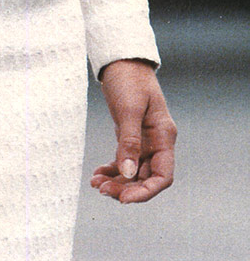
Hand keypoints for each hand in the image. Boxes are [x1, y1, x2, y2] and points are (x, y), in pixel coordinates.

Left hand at [91, 59, 176, 203]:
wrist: (122, 61)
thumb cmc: (129, 80)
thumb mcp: (129, 110)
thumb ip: (129, 141)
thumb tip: (127, 173)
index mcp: (164, 136)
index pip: (162, 176)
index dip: (145, 192)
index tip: (124, 199)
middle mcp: (156, 142)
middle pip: (146, 177)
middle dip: (125, 188)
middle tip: (102, 191)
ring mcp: (144, 140)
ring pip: (133, 172)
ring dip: (117, 182)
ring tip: (96, 185)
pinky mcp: (130, 136)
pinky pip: (124, 160)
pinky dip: (112, 170)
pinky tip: (97, 175)